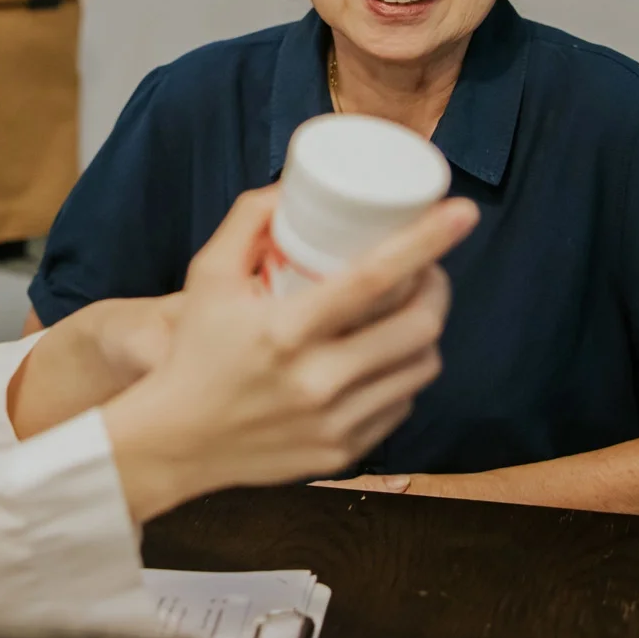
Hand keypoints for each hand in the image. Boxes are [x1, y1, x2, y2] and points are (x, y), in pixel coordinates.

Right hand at [101, 186, 477, 521]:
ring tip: (412, 311)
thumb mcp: (208, 277)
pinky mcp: (343, 453)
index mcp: (285, 331)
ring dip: (426, 332)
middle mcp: (316, 380)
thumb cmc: (195, 352)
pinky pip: (401, 406)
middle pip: (417, 326)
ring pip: (420, 367)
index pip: (374, 277)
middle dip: (436, 288)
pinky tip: (389, 359)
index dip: (426, 241)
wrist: (176, 443)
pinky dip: (404, 376)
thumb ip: (247, 221)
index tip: (462, 212)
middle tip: (426, 270)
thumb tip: (295, 183)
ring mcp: (334, 422)